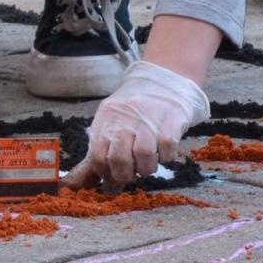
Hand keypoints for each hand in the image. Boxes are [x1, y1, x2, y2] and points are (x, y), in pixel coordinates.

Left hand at [66, 61, 209, 186]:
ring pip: (144, 155)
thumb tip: (90, 181)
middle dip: (125, 175)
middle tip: (131, 176)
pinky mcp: (172, 118)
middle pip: (119, 158)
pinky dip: (166, 156)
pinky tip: (164, 154)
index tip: (113, 177)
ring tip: (147, 166)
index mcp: (106, 117)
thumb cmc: (135, 109)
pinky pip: (167, 146)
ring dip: (146, 169)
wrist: (164, 81)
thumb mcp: (112, 120)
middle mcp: (125, 117)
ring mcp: (149, 117)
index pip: (96, 154)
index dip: (105, 172)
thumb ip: (102, 147)